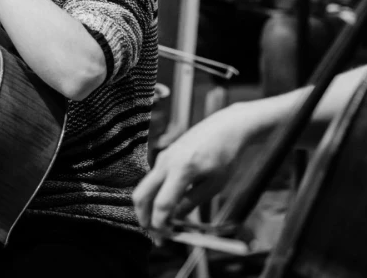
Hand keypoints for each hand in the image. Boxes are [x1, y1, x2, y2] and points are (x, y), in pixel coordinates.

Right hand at [132, 105, 250, 237]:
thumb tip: (175, 219)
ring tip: (165, 224)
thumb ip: (192, 202)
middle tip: (155, 235)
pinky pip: (154, 180)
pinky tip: (171, 206)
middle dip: (143, 217)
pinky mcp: (165, 156)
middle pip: (141, 194)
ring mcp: (163, 157)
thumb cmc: (225, 155)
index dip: (161, 225)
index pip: (162, 204)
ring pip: (144, 187)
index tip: (166, 239)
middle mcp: (166, 162)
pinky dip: (156, 195)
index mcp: (182, 170)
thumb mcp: (214, 184)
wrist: (225, 127)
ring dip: (149, 207)